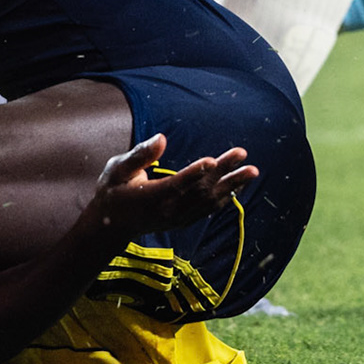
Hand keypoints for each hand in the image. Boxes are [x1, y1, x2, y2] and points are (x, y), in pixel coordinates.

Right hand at [83, 134, 257, 238]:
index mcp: (150, 198)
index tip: (211, 160)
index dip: (194, 174)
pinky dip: (225, 197)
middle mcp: (168, 211)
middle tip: (242, 153)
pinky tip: (239, 185)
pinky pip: (208, 209)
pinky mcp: (184, 221)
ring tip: (252, 170)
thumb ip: (140, 155)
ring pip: (209, 201)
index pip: (176, 185)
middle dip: (222, 171)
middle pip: (199, 191)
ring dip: (232, 185)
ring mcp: (178, 218)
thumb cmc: (113, 190)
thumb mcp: (117, 170)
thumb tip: (162, 138)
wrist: (111, 225)